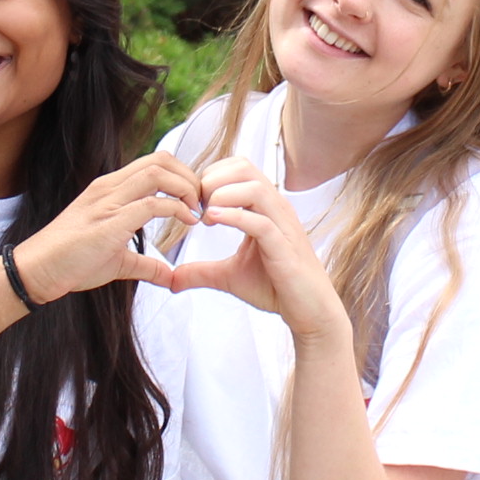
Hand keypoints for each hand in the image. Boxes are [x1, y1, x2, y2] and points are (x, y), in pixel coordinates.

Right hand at [9, 151, 201, 302]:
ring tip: (196, 210)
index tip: (195, 200)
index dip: (182, 176)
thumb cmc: (69, 263)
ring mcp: (108, 201)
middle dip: (189, 176)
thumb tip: (169, 277)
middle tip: (201, 202)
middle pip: (160, 159)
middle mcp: (109, 187)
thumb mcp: (117, 261)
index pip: (154, 163)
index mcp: (109, 189)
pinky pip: (151, 203)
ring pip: (157, 172)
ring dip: (185, 187)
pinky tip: (187, 222)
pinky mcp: (109, 221)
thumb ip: (145, 264)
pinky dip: (176, 209)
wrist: (38, 270)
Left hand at [166, 158, 351, 348]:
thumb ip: (201, 272)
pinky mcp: (284, 248)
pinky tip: (212, 222)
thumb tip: (171, 280)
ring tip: (204, 217)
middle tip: (196, 207)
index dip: (210, 177)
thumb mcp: (228, 276)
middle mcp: (275, 209)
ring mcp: (282, 226)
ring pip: (254, 188)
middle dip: (213, 180)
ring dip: (222, 195)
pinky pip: (261, 222)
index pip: (237, 168)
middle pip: (244, 168)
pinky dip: (234, 217)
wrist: (309, 311)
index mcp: (264, 207)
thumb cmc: (275, 287)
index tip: (194, 203)